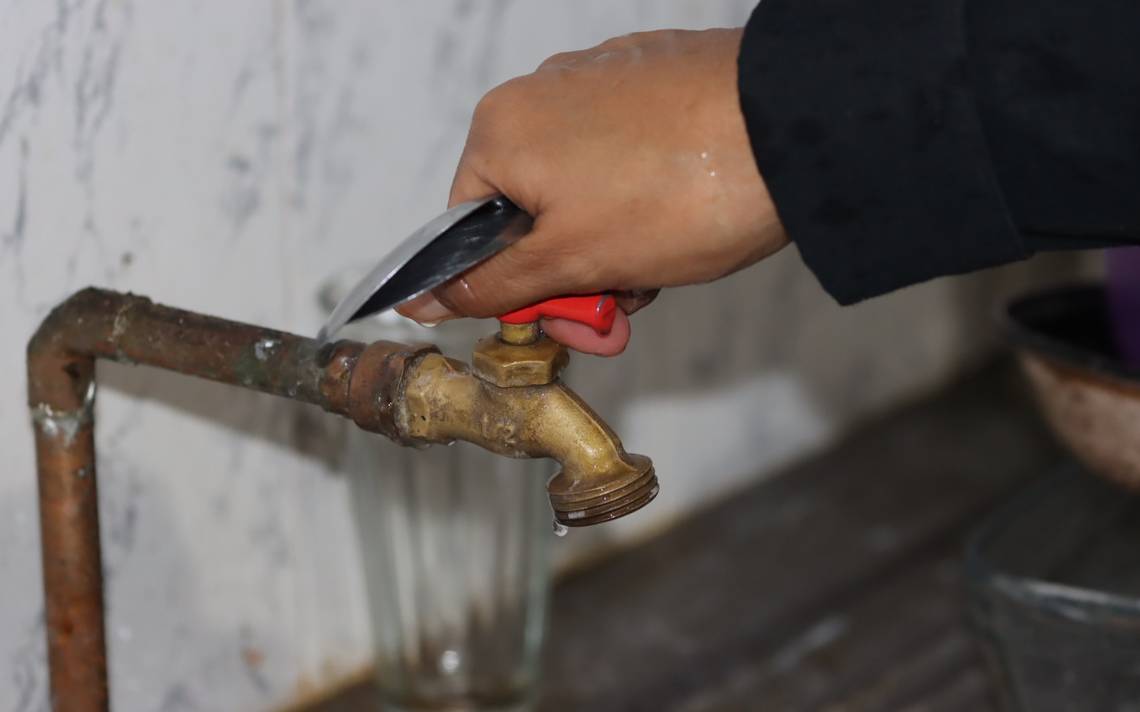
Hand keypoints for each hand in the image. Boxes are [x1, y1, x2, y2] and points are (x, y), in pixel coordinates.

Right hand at [398, 28, 786, 354]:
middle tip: (620, 312)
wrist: (797, 128)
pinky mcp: (653, 84)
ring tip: (661, 270)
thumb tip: (425, 300)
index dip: (512, 290)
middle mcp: (543, 94)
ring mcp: (602, 83)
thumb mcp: (575, 260)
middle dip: (573, 276)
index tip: (560, 320)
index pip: (469, 230)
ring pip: (581, 194)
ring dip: (612, 250)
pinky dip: (643, 206)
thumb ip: (494, 285)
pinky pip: (625, 162)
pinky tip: (681, 225)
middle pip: (529, 214)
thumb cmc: (683, 189)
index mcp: (502, 131)